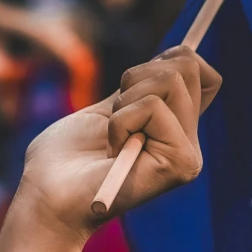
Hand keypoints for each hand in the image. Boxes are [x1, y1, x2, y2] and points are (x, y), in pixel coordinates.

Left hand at [14, 47, 219, 240]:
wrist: (47, 198)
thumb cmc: (66, 159)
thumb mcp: (108, 109)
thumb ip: (143, 88)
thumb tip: (178, 52)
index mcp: (175, 128)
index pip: (204, 73)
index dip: (172, 60)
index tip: (133, 84)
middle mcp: (189, 141)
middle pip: (186, 65)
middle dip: (137, 77)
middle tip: (116, 116)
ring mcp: (188, 154)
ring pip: (170, 80)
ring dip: (125, 101)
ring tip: (112, 137)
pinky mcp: (181, 163)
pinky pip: (152, 106)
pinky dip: (119, 121)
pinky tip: (113, 151)